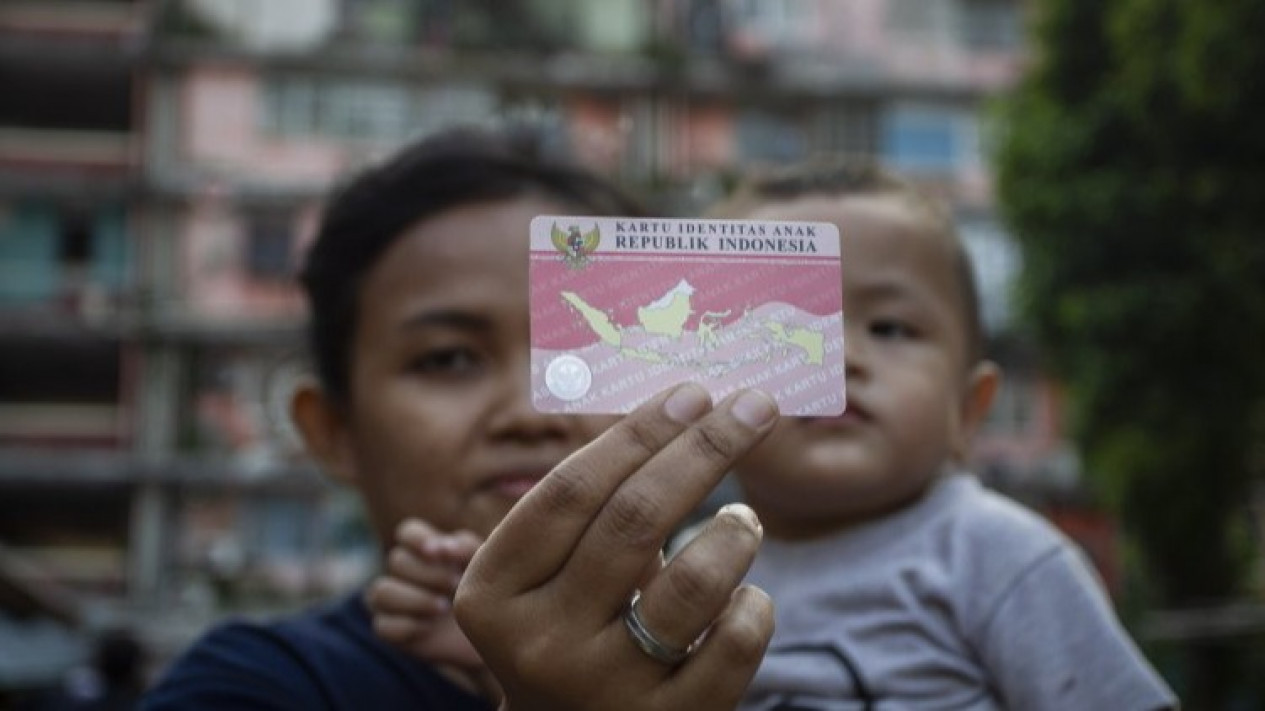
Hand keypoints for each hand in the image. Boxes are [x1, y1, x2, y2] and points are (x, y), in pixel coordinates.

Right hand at [367, 519, 483, 669]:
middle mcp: (405, 571)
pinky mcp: (390, 630)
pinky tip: (429, 629)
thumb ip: (466, 548)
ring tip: (443, 607)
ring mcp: (394, 601)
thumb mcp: (484, 565)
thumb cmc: (489, 594)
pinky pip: (382, 626)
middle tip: (456, 585)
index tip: (438, 553)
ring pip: (380, 591)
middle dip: (428, 574)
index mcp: (428, 550)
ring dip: (413, 599)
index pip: (408, 532)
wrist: (494, 636)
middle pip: (397, 560)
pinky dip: (406, 626)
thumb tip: (444, 547)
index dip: (418, 539)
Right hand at [455, 384, 778, 710]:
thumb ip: (594, 502)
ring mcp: (602, 690)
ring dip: (737, 531)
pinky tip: (743, 597)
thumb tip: (683, 403)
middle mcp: (539, 643)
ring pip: (695, 581)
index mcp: (493, 593)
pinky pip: (735, 642)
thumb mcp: (550, 574)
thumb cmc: (571, 629)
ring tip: (745, 519)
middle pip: (635, 518)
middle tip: (756, 405)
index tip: (694, 392)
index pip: (573, 489)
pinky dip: (753, 604)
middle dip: (705, 448)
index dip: (640, 432)